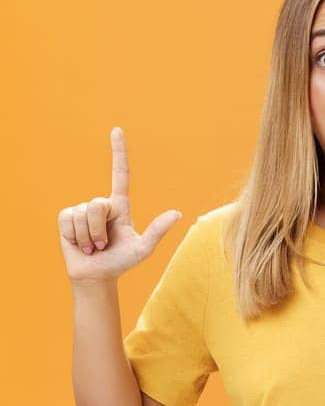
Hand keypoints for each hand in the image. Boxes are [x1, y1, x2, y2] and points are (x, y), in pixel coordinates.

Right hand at [58, 127, 182, 285]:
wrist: (97, 275)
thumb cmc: (122, 261)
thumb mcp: (143, 249)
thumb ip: (158, 231)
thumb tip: (177, 213)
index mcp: (121, 206)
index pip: (120, 174)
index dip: (118, 152)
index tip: (117, 130)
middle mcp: (101, 204)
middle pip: (98, 205)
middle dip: (100, 230)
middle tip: (104, 245)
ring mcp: (82, 210)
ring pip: (83, 214)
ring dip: (89, 236)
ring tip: (94, 246)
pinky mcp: (66, 218)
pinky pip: (69, 220)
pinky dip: (75, 236)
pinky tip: (79, 244)